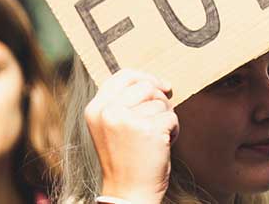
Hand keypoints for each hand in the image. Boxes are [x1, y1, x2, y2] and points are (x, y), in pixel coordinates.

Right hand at [85, 69, 178, 203]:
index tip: (161, 85)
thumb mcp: (110, 127)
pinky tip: (162, 145)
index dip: (145, 77)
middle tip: (159, 119)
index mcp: (96, 109)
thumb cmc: (124, 160)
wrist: (128, 193)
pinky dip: (173, 130)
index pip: (123, 76)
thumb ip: (121, 102)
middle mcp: (108, 112)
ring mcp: (128, 120)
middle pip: (146, 86)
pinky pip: (172, 117)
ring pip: (161, 101)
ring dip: (166, 117)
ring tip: (155, 137)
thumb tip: (155, 82)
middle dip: (160, 99)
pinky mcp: (149, 129)